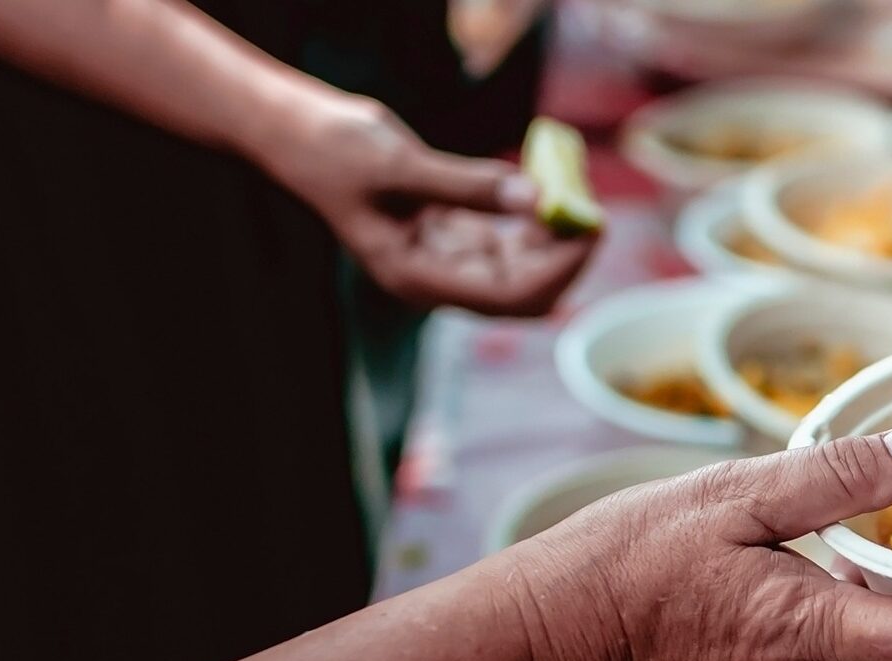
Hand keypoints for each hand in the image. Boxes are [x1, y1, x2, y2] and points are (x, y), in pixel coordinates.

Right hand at [255, 94, 593, 315]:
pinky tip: (552, 187)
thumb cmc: (336, 151)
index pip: (509, 295)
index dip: (559, 269)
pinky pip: (506, 237)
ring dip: (553, 237)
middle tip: (593, 210)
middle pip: (523, 289)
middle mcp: (434, 278)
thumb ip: (470, 186)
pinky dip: (533, 218)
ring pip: (520, 265)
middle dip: (563, 256)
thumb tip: (537, 198)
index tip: (589, 227)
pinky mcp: (449, 232)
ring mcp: (443, 258)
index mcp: (417, 277)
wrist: (298, 135)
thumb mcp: (403, 164)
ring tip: (578, 192)